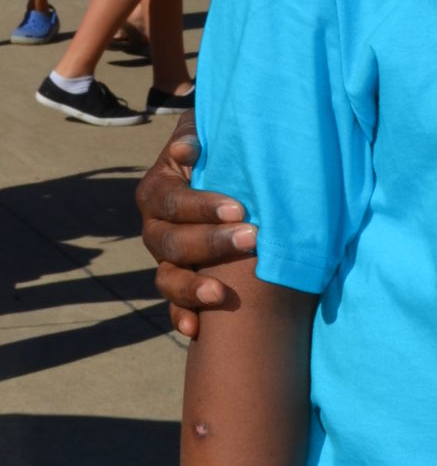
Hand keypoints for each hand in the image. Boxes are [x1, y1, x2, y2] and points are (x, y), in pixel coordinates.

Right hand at [136, 114, 255, 336]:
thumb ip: (193, 134)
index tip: (240, 209)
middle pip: (173, 243)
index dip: (204, 207)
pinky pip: (173, 305)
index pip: (174, 202)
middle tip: (253, 240)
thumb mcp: (204, 134)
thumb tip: (189, 148)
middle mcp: (155, 228)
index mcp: (158, 191)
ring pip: (168, 278)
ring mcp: (165, 259)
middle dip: (212, 244)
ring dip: (193, 289)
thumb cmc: (218, 152)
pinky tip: (195, 330)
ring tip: (221, 295)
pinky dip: (182, 316)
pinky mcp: (179, 282)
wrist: (224, 176)